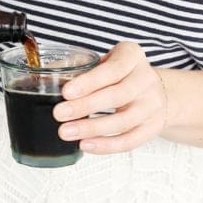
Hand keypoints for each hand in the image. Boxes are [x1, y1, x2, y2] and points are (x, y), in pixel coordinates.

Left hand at [52, 41, 169, 154]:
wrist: (157, 89)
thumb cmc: (123, 74)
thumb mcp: (106, 60)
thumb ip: (80, 66)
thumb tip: (45, 77)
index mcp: (133, 56)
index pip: (113, 69)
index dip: (90, 82)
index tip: (66, 92)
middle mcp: (146, 79)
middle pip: (117, 95)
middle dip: (85, 106)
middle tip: (59, 113)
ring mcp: (152, 105)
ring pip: (123, 121)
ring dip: (92, 128)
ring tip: (66, 132)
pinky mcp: (153, 126)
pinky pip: (130, 141)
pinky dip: (107, 145)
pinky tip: (86, 145)